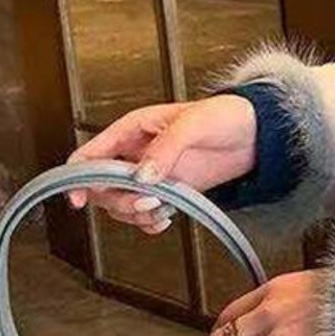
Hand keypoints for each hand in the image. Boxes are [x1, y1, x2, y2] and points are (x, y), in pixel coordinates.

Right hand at [64, 95, 258, 232]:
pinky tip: (164, 219)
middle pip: (102, 186)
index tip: (79, 199)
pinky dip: (150, 220)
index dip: (78, 177)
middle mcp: (136, 153)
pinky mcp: (170, 190)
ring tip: (161, 210)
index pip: (90, 155)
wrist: (257, 133)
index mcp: (131, 130)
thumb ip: (165, 149)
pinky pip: (146, 211)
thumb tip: (142, 175)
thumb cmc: (226, 115)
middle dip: (118, 200)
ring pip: (122, 202)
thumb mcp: (192, 124)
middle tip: (147, 202)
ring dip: (135, 213)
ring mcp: (153, 174)